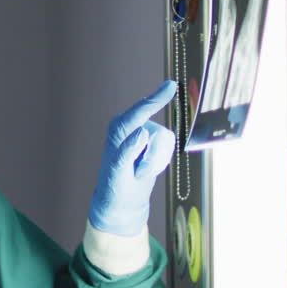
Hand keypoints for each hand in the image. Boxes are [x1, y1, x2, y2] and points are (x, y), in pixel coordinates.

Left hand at [88, 81, 177, 236]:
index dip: (157, 98)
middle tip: (139, 171)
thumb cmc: (115, 186)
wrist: (122, 201)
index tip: (172, 85)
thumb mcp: (118, 171)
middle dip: (154, 156)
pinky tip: (147, 169)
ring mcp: (144, 134)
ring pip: (166, 142)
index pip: (141, 111)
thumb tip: (141, 132)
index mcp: (119, 128)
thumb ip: (127, 151)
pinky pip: (169, 148)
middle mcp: (132, 127)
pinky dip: (161, 162)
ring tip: (140, 171)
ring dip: (157, 161)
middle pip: (159, 133)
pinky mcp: (154, 142)